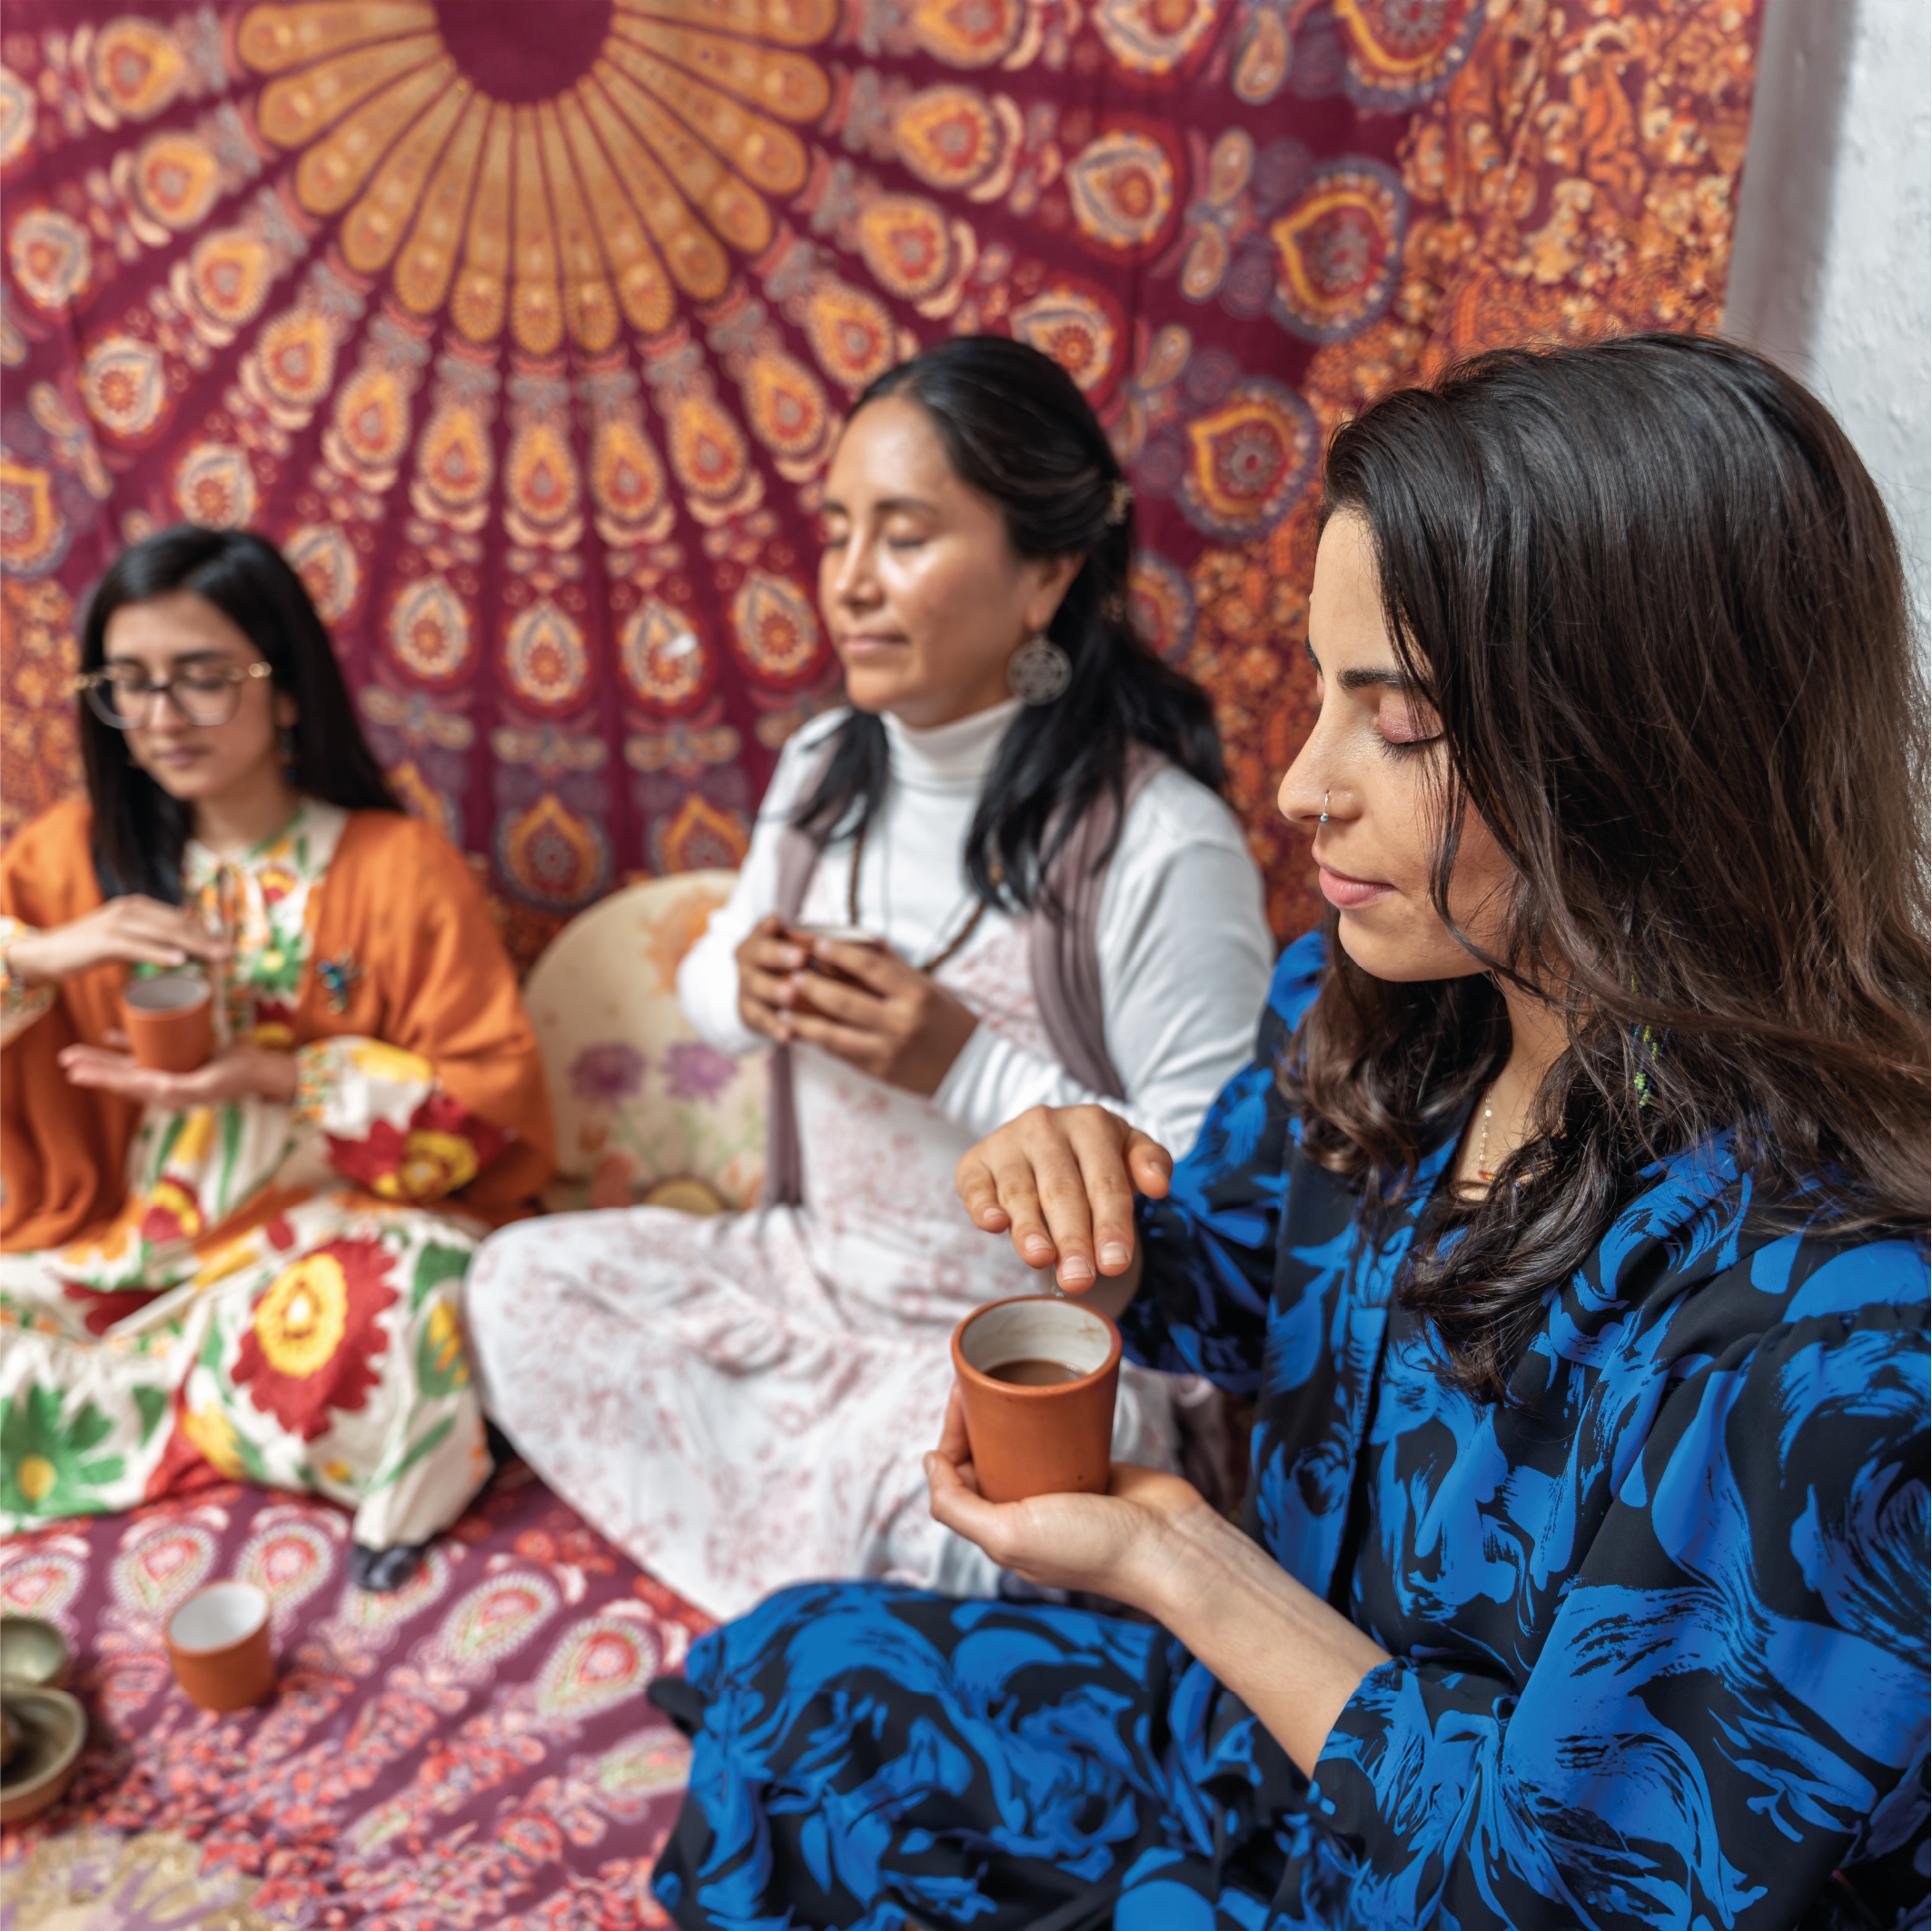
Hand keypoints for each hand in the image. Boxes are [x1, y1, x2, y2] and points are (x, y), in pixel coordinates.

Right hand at [6, 898, 226, 985]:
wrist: (46, 953)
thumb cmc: (88, 948)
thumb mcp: (124, 938)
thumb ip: (151, 938)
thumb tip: (183, 946)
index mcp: (137, 906)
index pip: (179, 918)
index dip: (205, 932)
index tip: (227, 946)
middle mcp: (130, 909)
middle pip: (176, 924)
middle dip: (206, 939)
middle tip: (229, 953)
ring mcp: (116, 923)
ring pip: (163, 933)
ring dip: (193, 946)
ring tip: (215, 957)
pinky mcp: (104, 941)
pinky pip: (138, 947)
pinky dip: (160, 953)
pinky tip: (180, 961)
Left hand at [59, 1040, 297, 1108]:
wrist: (260, 1069)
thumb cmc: (234, 1077)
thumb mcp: (205, 1085)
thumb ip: (181, 1090)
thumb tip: (153, 1088)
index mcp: (165, 1095)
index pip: (125, 1085)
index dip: (99, 1076)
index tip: (75, 1069)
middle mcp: (163, 1085)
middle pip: (121, 1074)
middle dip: (93, 1066)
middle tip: (65, 1057)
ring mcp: (170, 1072)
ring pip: (128, 1064)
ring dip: (102, 1057)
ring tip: (77, 1051)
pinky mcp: (179, 1059)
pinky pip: (148, 1052)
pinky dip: (128, 1045)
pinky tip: (110, 1035)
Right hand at [735, 914, 809, 1040]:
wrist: (762, 992)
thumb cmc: (794, 962)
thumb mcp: (799, 945)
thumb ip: (815, 942)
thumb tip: (855, 941)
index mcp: (761, 937)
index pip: (763, 927)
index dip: (769, 926)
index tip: (778, 923)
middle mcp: (749, 959)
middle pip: (758, 954)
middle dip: (779, 956)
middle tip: (800, 958)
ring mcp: (746, 986)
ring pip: (756, 987)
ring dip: (775, 991)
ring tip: (791, 995)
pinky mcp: (749, 1012)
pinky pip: (761, 1020)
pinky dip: (774, 1027)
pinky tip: (787, 1035)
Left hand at [772, 934, 978, 1097]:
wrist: (968, 1069)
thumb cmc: (948, 1020)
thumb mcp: (927, 986)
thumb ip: (891, 965)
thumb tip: (855, 939)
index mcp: (915, 994)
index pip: (869, 967)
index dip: (839, 953)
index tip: (816, 943)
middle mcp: (899, 1023)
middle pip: (842, 1000)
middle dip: (810, 985)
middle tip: (788, 972)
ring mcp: (886, 1050)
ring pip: (832, 1031)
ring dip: (802, 1016)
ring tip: (781, 1002)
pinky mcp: (876, 1071)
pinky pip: (838, 1051)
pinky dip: (815, 1038)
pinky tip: (798, 1027)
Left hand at [930, 1386, 1393, 1776]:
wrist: (1170, 1546)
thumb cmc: (1093, 1548)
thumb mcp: (1010, 1535)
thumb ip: (959, 1507)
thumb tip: (926, 1464)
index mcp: (1002, 1531)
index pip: (959, 1477)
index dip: (952, 1436)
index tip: (959, 1396)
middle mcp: (1028, 1513)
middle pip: (988, 1458)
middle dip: (977, 1419)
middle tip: (979, 1378)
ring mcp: (1062, 1490)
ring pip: (1023, 1446)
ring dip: (1010, 1415)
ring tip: (1006, 1375)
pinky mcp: (1094, 1470)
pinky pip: (1061, 1438)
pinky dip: (1048, 1417)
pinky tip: (1044, 1389)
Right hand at [955, 1104, 1172, 1291]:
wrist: (1046, 1139)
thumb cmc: (1094, 1156)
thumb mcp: (1129, 1150)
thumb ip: (1152, 1161)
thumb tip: (1160, 1185)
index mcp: (1090, 1123)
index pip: (1106, 1181)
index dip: (1112, 1224)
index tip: (1115, 1264)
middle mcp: (1045, 1126)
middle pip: (1063, 1190)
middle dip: (1073, 1238)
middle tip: (1080, 1279)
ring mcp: (1007, 1142)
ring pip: (1020, 1191)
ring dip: (1030, 1228)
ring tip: (1041, 1259)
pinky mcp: (975, 1161)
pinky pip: (976, 1185)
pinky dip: (982, 1205)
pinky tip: (994, 1225)